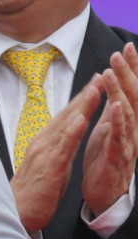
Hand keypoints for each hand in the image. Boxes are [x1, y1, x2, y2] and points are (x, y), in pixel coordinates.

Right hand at [10, 77, 100, 231]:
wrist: (17, 212)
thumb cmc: (35, 190)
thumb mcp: (52, 164)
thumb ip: (62, 147)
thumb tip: (73, 134)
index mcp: (45, 141)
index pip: (67, 116)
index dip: (82, 99)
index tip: (96, 83)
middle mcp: (43, 142)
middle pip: (67, 114)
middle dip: (85, 95)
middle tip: (100, 76)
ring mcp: (44, 152)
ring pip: (66, 125)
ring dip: (81, 106)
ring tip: (95, 89)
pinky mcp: (49, 166)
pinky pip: (63, 146)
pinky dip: (73, 130)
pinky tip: (82, 118)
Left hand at [82, 43, 137, 216]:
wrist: (104, 193)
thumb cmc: (106, 159)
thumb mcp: (108, 127)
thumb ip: (112, 106)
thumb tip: (111, 82)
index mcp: (128, 120)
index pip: (132, 89)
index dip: (133, 68)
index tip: (128, 45)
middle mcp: (133, 129)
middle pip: (134, 96)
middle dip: (129, 73)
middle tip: (120, 51)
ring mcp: (128, 143)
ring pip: (127, 113)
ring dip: (120, 92)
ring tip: (113, 73)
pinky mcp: (118, 157)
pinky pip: (120, 138)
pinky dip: (119, 122)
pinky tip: (116, 107)